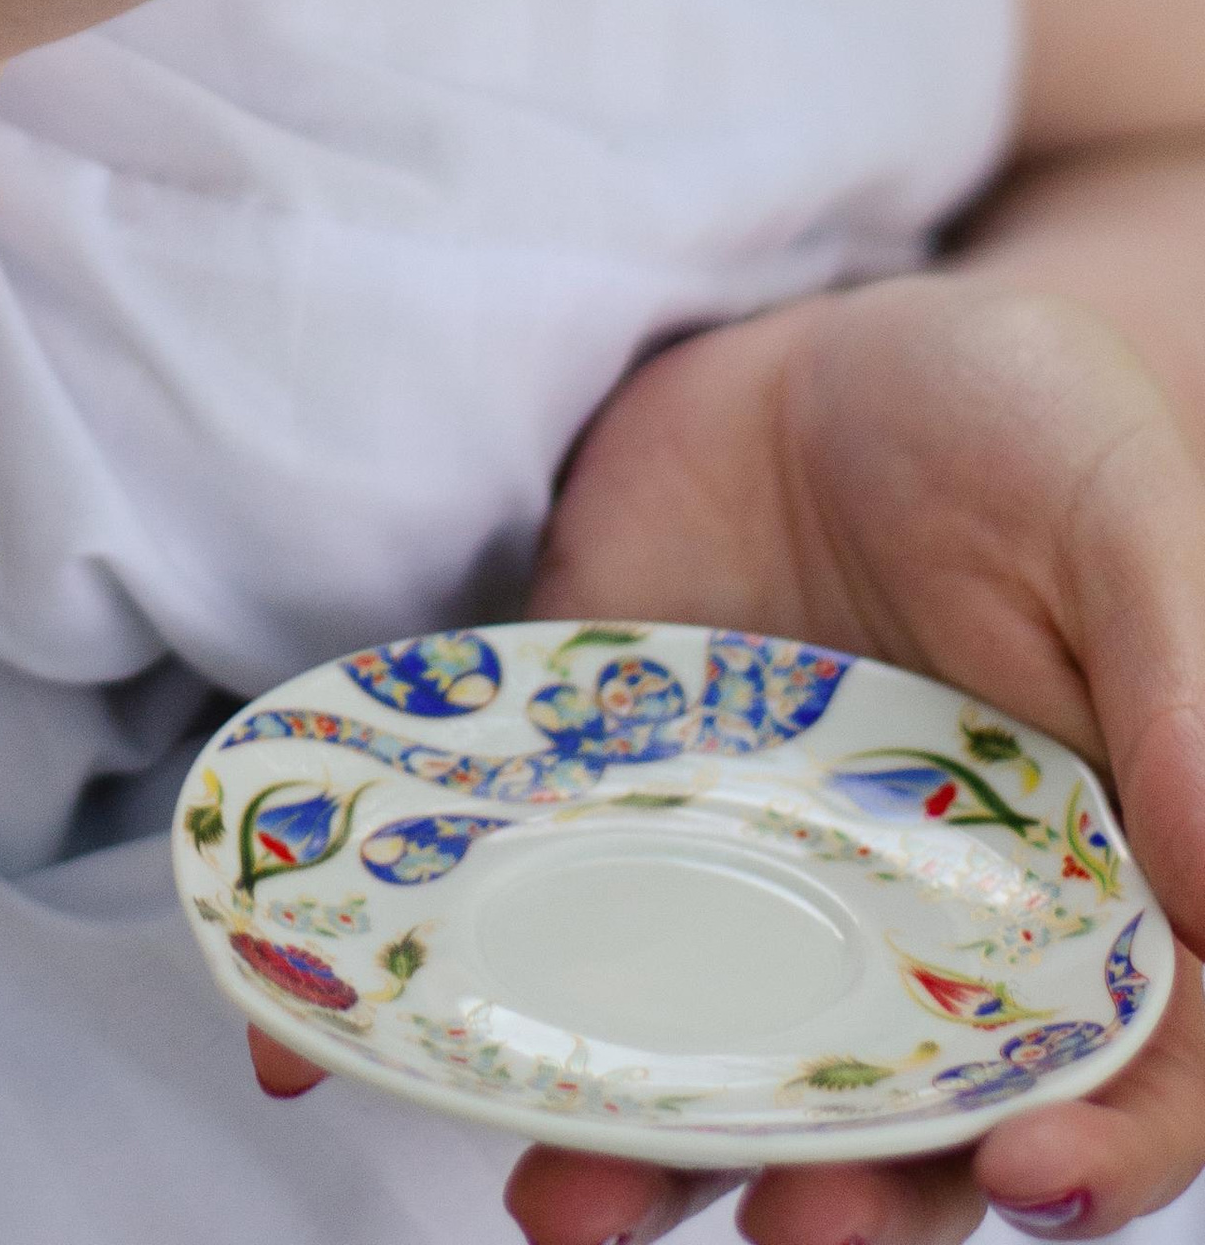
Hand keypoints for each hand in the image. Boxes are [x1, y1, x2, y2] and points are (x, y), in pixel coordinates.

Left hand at [251, 276, 1204, 1244]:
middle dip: (854, 1196)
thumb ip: (1179, 681)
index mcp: (1096, 892)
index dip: (1109, 1144)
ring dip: (647, 1157)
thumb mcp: (1112, 500)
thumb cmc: (1008, 416)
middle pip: (913, 1126)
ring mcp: (755, 898)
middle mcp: (924, 940)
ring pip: (718, 1078)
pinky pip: (546, 944)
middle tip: (789, 1222)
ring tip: (566, 1199)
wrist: (806, 343)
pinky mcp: (606, 834)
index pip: (1133, 1068)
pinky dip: (465, 1010)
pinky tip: (375, 1044)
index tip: (1035, 1175)